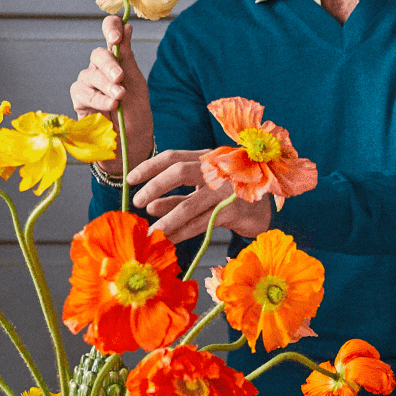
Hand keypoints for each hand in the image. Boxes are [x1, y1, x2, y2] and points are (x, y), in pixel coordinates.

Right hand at [69, 15, 153, 177]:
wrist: (131, 142)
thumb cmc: (136, 113)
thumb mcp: (138, 83)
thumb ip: (128, 57)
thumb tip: (127, 26)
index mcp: (117, 59)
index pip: (110, 32)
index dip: (111, 29)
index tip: (117, 37)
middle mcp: (100, 68)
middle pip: (98, 54)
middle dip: (110, 65)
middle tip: (121, 78)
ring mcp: (88, 82)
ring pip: (91, 74)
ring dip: (107, 86)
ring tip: (120, 98)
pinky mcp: (79, 98)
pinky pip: (84, 92)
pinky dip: (99, 98)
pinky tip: (111, 105)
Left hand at [128, 149, 272, 243]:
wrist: (264, 212)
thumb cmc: (229, 199)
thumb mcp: (201, 193)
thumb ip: (177, 197)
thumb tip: (150, 206)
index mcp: (207, 159)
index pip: (173, 157)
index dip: (149, 167)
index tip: (130, 179)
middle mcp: (218, 169)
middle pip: (179, 171)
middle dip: (154, 187)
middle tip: (138, 203)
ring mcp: (227, 189)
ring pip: (189, 204)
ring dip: (166, 219)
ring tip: (151, 231)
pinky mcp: (233, 210)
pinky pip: (201, 223)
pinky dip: (183, 232)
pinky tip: (169, 239)